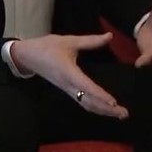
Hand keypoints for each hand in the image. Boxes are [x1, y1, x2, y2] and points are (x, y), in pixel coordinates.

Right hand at [9, 33, 128, 119]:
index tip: (113, 102)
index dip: (100, 95)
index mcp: (68, 72)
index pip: (86, 86)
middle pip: (89, 101)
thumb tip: (110, 36)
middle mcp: (68, 85)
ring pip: (86, 104)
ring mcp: (67, 89)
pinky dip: (95, 107)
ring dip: (103, 111)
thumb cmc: (47, 47)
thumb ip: (90, 41)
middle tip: (124, 114)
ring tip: (119, 114)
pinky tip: (106, 109)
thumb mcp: (69, 41)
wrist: (27, 56)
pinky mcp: (67, 90)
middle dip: (106, 109)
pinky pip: (82, 102)